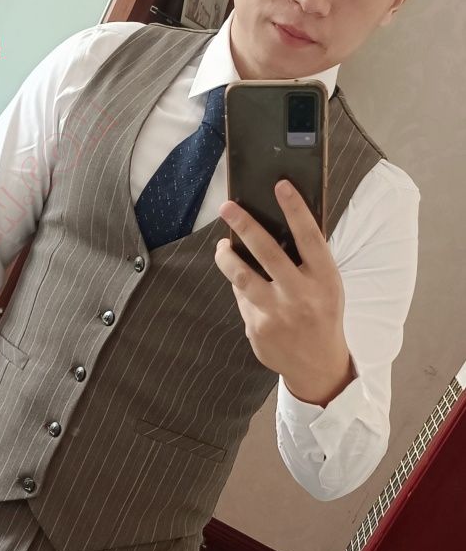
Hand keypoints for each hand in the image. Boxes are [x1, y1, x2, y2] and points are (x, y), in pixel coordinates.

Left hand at [214, 180, 353, 406]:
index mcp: (325, 279)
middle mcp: (301, 295)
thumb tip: (273, 230)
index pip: (309, 237)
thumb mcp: (327, 287)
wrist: (318, 365)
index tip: (280, 185)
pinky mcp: (257, 328)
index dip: (295, 209)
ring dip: (227, 257)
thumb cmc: (322, 316)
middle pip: (267, 252)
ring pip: (242, 277)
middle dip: (244, 225)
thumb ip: (306, 263)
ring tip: (222, 247)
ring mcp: (277, 313)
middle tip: (227, 207)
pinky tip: (243, 285)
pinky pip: (242, 299)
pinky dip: (240, 289)